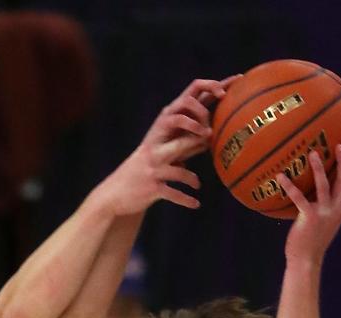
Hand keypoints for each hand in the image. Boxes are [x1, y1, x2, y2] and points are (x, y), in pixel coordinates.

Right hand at [115, 76, 235, 212]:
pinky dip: (187, 200)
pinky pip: (174, 193)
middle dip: (198, 127)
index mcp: (161, 129)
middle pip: (179, 121)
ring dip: (191, 177)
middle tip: (209, 139)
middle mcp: (156, 143)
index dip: (206, 91)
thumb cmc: (147, 167)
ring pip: (179, 164)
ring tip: (197, 184)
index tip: (223, 94)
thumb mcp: (162, 147)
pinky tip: (196, 204)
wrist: (117, 191)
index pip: (184, 101)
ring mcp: (154, 165)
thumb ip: (184, 138)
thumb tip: (213, 132)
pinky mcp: (153, 188)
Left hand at [279, 144, 340, 263]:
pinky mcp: (310, 218)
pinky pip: (299, 198)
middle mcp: (337, 209)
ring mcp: (324, 213)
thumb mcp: (326, 222)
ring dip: (319, 168)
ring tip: (313, 153)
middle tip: (339, 146)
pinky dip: (289, 186)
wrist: (307, 260)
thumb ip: (327, 208)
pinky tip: (280, 176)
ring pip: (324, 185)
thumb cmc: (313, 241)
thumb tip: (318, 194)